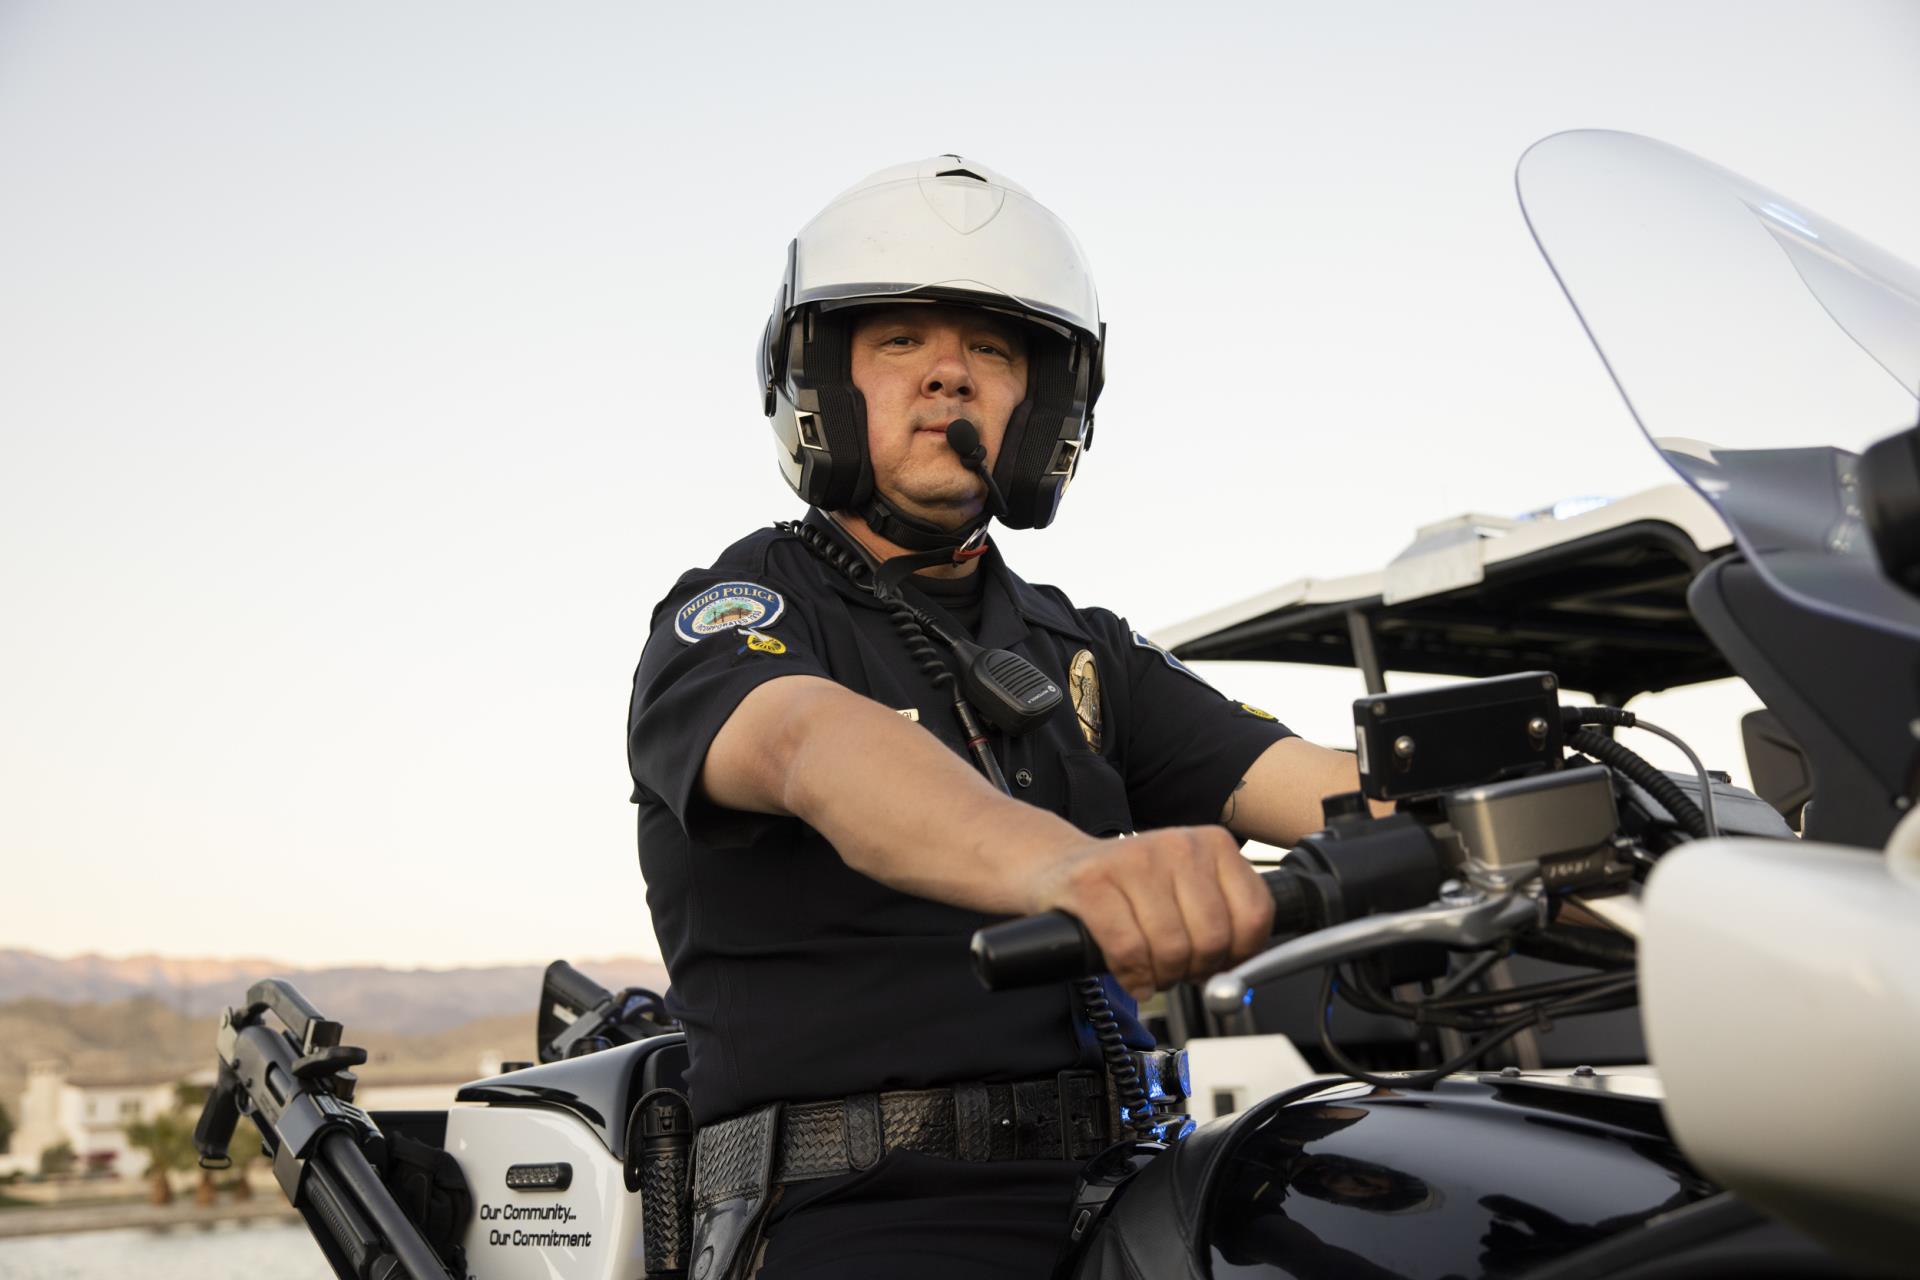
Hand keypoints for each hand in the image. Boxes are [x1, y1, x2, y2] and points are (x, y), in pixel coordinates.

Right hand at [1026, 827, 1274, 999]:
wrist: (1059, 868)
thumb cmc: (1130, 889)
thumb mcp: (1188, 891)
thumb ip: (1224, 924)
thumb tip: (1240, 978)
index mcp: (1213, 844)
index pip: (1255, 916)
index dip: (1239, 955)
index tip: (1218, 962)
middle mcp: (1178, 844)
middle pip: (1213, 938)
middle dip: (1194, 969)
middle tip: (1177, 969)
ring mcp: (1133, 859)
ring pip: (1171, 948)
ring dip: (1161, 976)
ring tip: (1151, 968)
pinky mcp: (1092, 881)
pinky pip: (1128, 949)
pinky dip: (1131, 975)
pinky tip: (1130, 975)